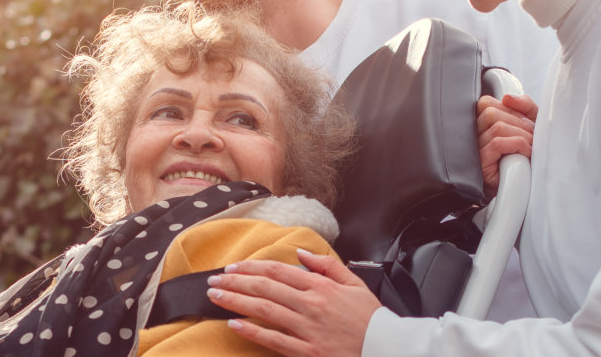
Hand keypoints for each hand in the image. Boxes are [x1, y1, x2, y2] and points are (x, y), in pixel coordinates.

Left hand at [208, 249, 380, 356]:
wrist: (386, 350)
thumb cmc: (371, 321)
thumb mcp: (356, 285)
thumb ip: (328, 266)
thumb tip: (301, 253)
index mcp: (322, 287)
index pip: (279, 271)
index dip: (252, 267)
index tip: (234, 267)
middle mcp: (311, 305)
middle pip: (265, 288)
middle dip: (235, 282)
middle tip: (214, 279)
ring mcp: (308, 329)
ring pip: (264, 310)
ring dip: (236, 301)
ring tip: (216, 296)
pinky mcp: (307, 351)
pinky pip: (274, 340)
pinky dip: (252, 332)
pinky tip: (234, 324)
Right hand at [476, 94, 537, 196]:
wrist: (525, 190)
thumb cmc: (527, 159)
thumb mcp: (531, 126)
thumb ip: (524, 107)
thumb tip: (508, 97)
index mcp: (482, 125)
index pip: (486, 103)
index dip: (509, 108)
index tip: (525, 123)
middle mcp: (473, 136)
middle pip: (490, 112)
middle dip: (518, 122)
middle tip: (532, 138)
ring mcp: (474, 151)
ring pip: (496, 127)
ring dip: (521, 135)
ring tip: (530, 147)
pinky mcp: (480, 165)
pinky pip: (497, 143)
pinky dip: (517, 145)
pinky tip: (525, 155)